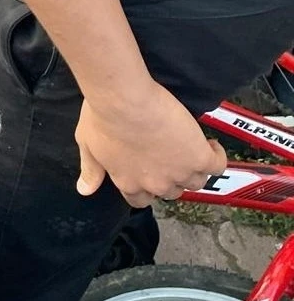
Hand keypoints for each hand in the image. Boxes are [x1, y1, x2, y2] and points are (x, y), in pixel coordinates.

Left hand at [75, 82, 226, 207]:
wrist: (124, 100)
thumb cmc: (101, 117)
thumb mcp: (87, 144)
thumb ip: (90, 170)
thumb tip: (84, 190)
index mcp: (128, 183)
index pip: (141, 200)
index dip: (146, 188)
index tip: (149, 172)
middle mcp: (156, 185)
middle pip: (171, 191)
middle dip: (170, 177)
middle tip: (169, 156)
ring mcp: (180, 173)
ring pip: (195, 181)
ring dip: (194, 168)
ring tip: (190, 148)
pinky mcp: (199, 157)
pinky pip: (217, 165)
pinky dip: (216, 156)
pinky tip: (209, 143)